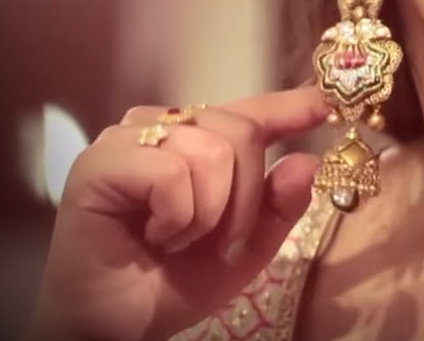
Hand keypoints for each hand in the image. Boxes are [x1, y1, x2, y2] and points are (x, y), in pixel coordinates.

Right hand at [28, 88, 328, 340]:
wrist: (118, 325)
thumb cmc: (172, 282)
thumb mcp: (244, 249)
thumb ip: (277, 208)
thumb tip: (305, 161)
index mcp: (195, 142)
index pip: (248, 113)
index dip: (286, 107)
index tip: (323, 104)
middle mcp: (160, 128)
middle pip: (239, 132)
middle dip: (244, 201)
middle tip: (216, 242)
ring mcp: (126, 139)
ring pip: (210, 151)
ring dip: (207, 215)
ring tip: (174, 239)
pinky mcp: (99, 162)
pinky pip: (170, 173)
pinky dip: (177, 217)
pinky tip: (153, 235)